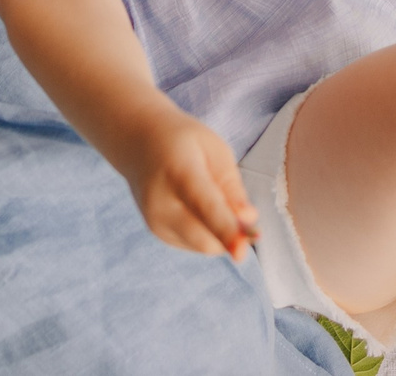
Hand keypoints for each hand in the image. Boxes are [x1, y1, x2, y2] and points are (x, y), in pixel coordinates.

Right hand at [113, 101, 257, 260]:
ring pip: (204, 246)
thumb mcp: (216, 150)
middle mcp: (161, 203)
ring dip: (222, 236)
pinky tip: (202, 209)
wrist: (140, 143)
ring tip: (219, 202)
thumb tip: (248, 219)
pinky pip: (196, 244)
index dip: (226, 231)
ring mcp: (156, 222)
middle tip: (255, 230)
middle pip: (204, 239)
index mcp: (179, 172)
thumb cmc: (185, 143)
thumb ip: (232, 186)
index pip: (205, 207)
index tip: (241, 252)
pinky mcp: (158, 233)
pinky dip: (209, 234)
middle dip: (234, 240)